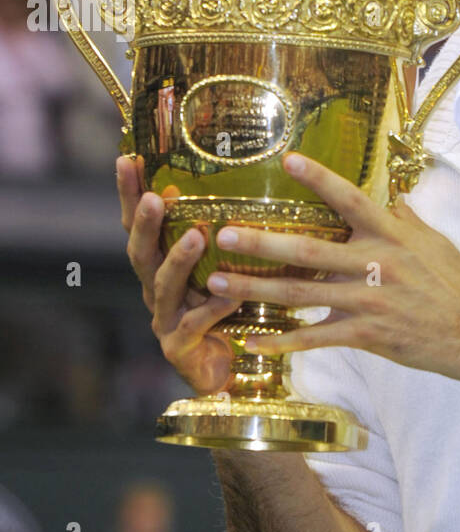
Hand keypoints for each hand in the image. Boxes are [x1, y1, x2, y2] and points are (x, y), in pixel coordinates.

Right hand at [116, 154, 243, 394]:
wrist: (230, 373)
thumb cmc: (231, 313)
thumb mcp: (228, 269)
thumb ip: (231, 236)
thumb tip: (259, 184)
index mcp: (161, 267)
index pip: (139, 225)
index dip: (129, 194)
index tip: (128, 158)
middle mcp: (156, 290)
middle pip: (139, 253)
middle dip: (144, 224)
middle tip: (152, 198)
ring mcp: (165, 321)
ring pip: (163, 287)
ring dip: (178, 260)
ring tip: (196, 237)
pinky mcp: (179, 349)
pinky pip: (194, 326)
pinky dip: (212, 310)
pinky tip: (227, 298)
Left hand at [202, 153, 459, 391]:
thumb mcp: (435, 242)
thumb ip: (406, 222)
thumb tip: (390, 203)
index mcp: (392, 234)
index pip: (348, 199)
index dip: (317, 177)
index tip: (286, 159)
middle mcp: (375, 263)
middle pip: (307, 249)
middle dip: (261, 242)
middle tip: (223, 234)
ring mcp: (368, 301)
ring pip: (300, 294)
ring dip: (255, 289)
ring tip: (218, 283)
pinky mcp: (367, 335)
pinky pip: (316, 338)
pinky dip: (283, 342)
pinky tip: (255, 343)